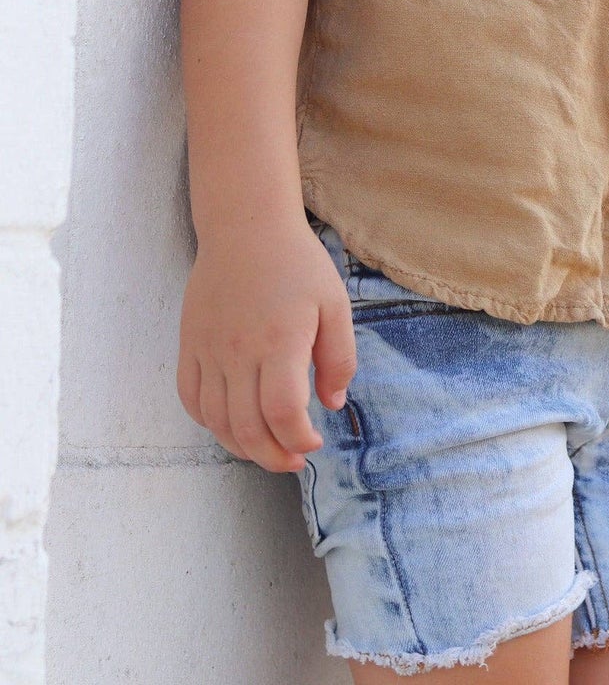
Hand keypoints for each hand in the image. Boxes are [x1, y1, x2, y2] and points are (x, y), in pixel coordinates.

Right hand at [177, 215, 355, 473]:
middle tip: (293, 460)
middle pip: (247, 427)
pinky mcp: (189, 345)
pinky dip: (209, 423)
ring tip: (267, 449)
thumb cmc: (297, 264)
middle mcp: (239, 351)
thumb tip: (332, 405)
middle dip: (273, 456)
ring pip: (216, 421)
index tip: (315, 443)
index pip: (282, 412)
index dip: (297, 439)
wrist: (246, 227)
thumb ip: (340, 357)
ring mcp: (208, 349)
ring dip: (242, 447)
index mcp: (280, 340)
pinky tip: (232, 424)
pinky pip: (191, 399)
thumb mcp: (336, 304)